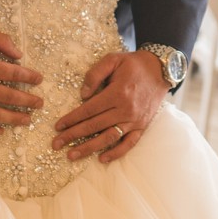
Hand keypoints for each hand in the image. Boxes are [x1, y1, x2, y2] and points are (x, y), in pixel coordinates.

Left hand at [51, 51, 167, 162]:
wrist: (160, 70)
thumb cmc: (133, 64)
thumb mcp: (112, 60)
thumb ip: (95, 74)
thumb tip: (82, 94)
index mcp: (117, 92)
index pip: (88, 109)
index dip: (72, 119)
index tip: (58, 126)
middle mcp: (125, 109)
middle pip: (94, 126)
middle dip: (73, 136)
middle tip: (56, 144)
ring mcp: (135, 120)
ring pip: (109, 137)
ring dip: (89, 148)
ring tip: (72, 155)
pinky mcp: (142, 126)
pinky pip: (129, 143)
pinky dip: (116, 153)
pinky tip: (102, 159)